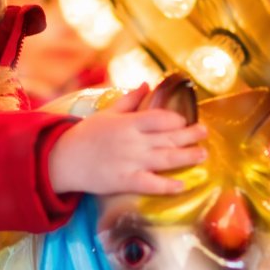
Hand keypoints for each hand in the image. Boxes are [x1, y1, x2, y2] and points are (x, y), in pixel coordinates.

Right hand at [47, 86, 207, 195]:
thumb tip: (147, 84)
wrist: (64, 160)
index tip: (185, 121)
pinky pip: (151, 183)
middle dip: (190, 135)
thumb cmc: (86, 135)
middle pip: (169, 137)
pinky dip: (167, 185)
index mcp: (129, 122)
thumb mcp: (107, 112)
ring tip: (203, 154)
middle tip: (205, 134)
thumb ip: (130, 100)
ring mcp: (131, 161)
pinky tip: (182, 185)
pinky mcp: (126, 181)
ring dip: (187, 156)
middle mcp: (134, 141)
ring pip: (166, 159)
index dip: (176, 119)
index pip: (160, 118)